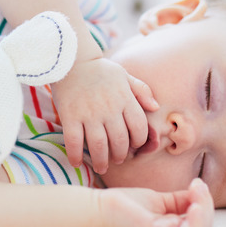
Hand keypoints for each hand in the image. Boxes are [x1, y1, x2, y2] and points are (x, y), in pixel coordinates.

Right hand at [51, 57, 158, 173]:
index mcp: (124, 98)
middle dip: (120, 155)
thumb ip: (141, 90)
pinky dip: (75, 155)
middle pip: (120, 141)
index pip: (139, 127)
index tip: (133, 146)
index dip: (139, 141)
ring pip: (99, 145)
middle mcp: (109, 107)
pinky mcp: (70, 115)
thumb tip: (155, 107)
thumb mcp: (124, 75)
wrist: (70, 59)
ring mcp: (89, 113)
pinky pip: (74, 141)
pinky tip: (76, 162)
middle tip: (117, 160)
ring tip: (101, 167)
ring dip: (101, 161)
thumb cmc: (99, 69)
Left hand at [99, 179, 213, 226]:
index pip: (199, 224)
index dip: (204, 204)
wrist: (99, 208)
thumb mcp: (158, 200)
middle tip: (198, 185)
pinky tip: (194, 205)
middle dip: (206, 205)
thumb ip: (178, 200)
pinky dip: (196, 223)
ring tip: (198, 192)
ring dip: (205, 212)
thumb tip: (198, 191)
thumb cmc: (125, 206)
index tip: (197, 183)